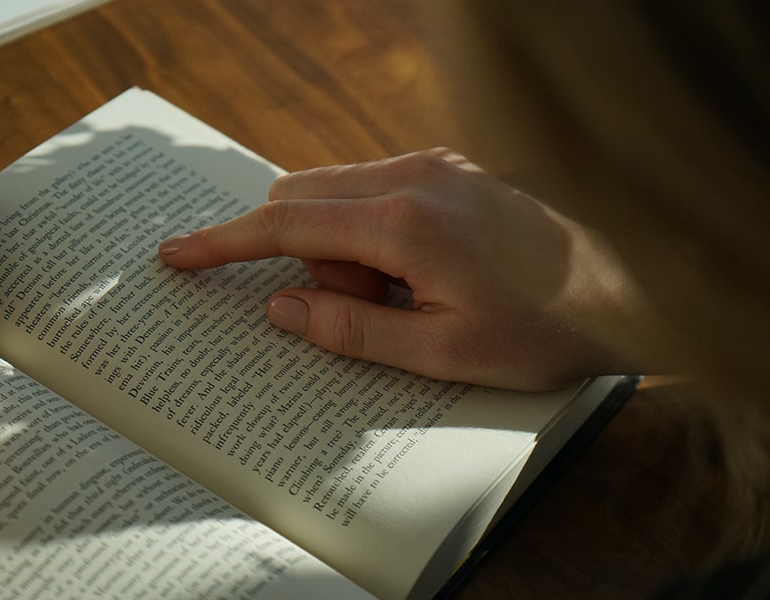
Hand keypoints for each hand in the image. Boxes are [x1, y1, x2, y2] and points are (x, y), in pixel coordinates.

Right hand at [160, 148, 635, 389]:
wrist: (631, 283)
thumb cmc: (544, 327)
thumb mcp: (442, 353)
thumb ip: (350, 329)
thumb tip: (282, 309)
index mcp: (403, 224)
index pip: (284, 226)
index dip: (222, 243)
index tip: (176, 254)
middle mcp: (413, 177)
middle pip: (301, 200)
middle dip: (302, 257)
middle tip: (362, 307)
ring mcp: (433, 165)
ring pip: (335, 192)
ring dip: (340, 247)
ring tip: (409, 295)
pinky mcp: (449, 167)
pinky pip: (373, 189)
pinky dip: (368, 231)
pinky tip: (421, 270)